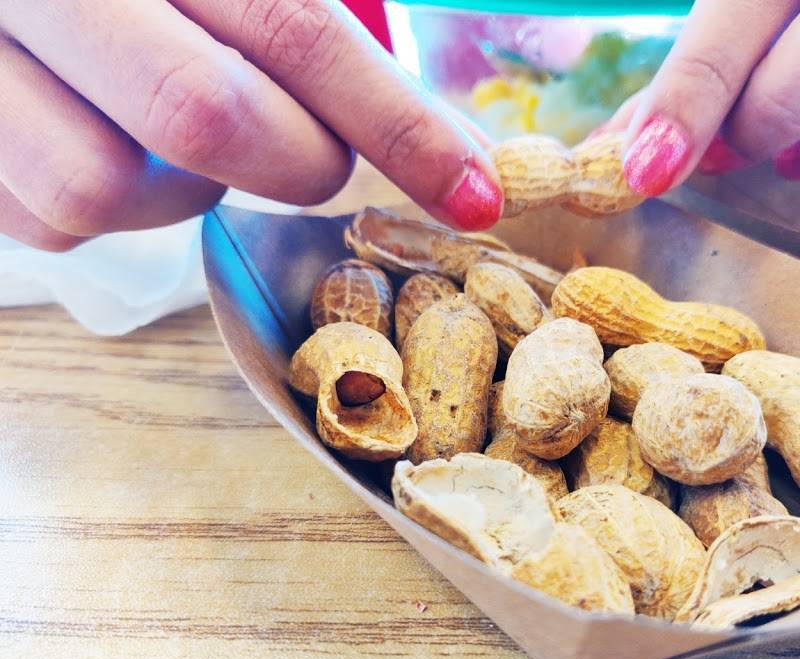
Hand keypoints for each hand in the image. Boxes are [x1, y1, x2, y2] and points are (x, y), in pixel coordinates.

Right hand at [0, 0, 502, 251]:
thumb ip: (300, 24)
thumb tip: (451, 140)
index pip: (292, 29)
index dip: (397, 122)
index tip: (479, 194)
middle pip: (203, 116)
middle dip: (294, 160)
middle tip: (308, 152)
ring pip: (104, 191)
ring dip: (180, 190)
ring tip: (168, 131)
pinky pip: (46, 220)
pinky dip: (110, 203)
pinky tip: (103, 141)